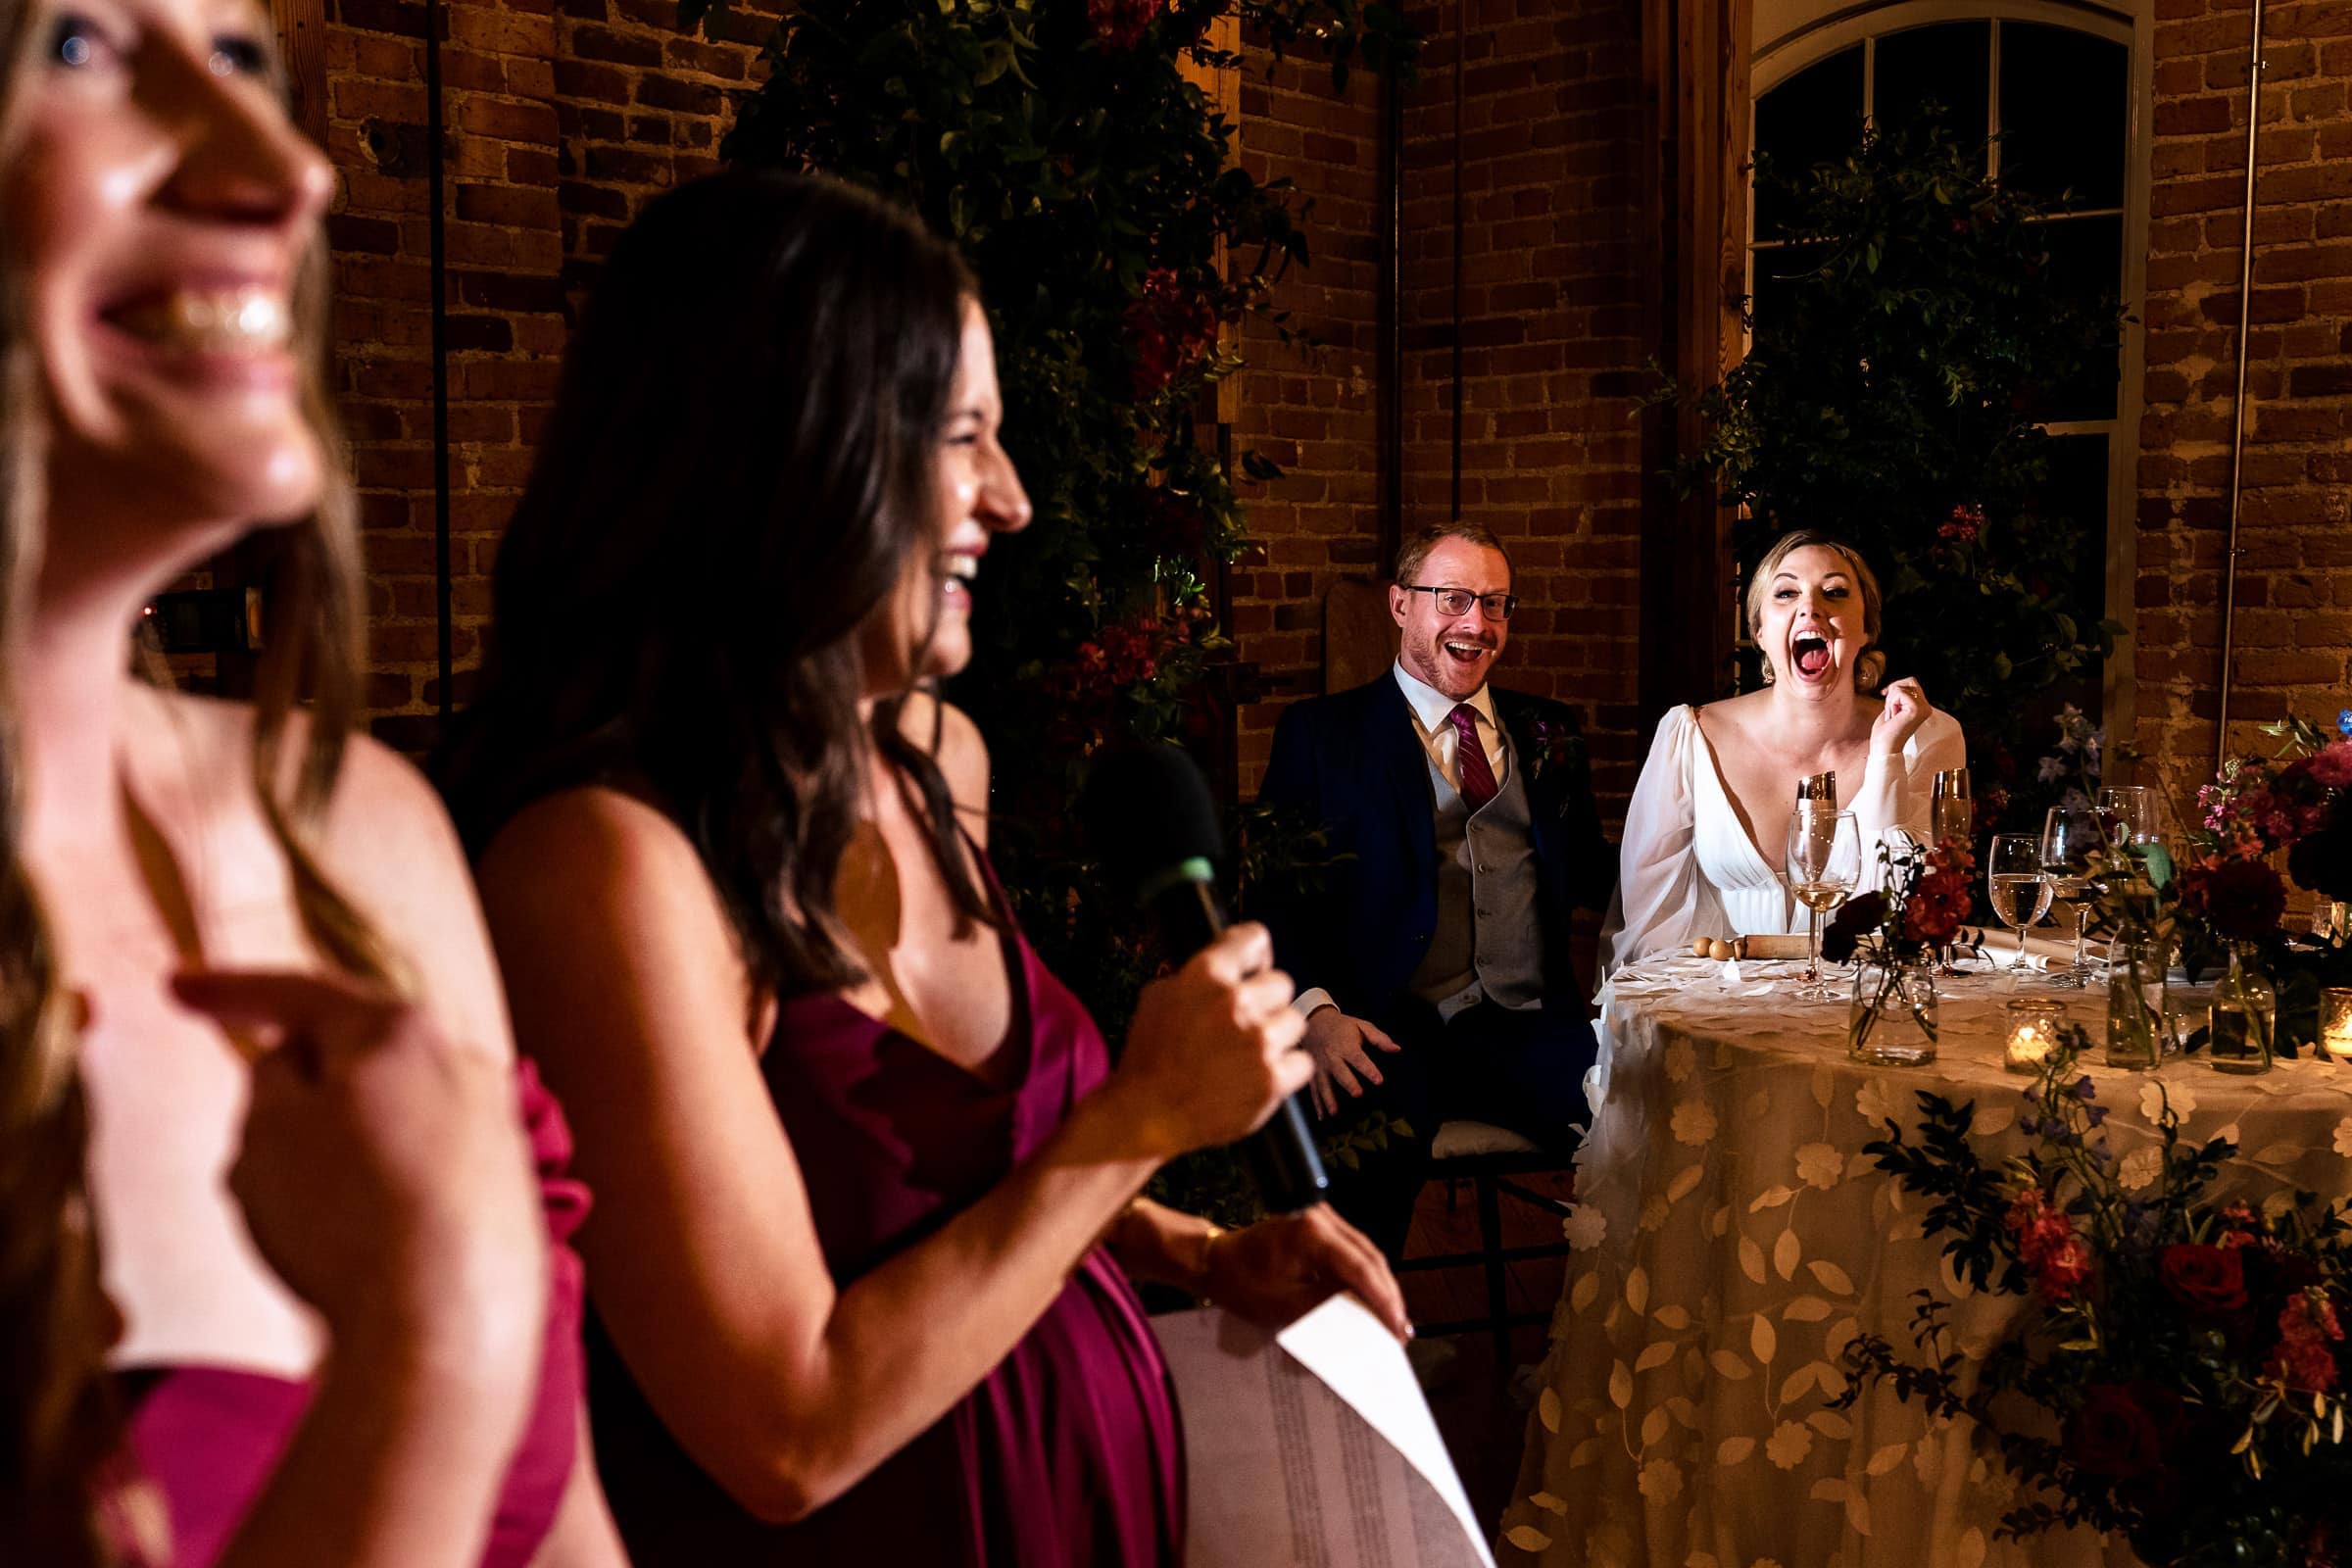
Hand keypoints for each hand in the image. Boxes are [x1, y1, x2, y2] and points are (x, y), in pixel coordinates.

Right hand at [172, 969, 548, 1380]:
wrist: (445, 1326)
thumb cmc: (345, 1219)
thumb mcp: (265, 1132)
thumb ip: (271, 1077)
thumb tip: (299, 1067)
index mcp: (402, 1031)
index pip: (301, 994)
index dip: (230, 991)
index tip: (179, 988)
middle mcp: (466, 1067)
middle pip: (351, 1063)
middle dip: (292, 1101)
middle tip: (251, 1158)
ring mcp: (497, 1133)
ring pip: (383, 1128)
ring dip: (333, 1163)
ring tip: (307, 1234)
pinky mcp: (510, 1199)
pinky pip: (419, 1187)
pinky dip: (378, 1211)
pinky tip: (359, 1260)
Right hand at [1111, 923, 1309, 1158]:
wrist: (1147, 1115)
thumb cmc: (1151, 1056)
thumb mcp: (1160, 996)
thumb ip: (1199, 975)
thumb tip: (1234, 964)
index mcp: (1206, 975)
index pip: (1255, 937)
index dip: (1255, 955)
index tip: (1254, 968)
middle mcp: (1236, 1002)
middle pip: (1282, 983)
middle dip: (1265, 1002)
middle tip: (1243, 1024)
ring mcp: (1258, 1041)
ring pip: (1295, 1022)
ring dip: (1277, 1036)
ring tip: (1247, 1054)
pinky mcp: (1272, 1079)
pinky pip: (1301, 1062)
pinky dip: (1285, 1071)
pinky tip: (1257, 1076)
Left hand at [1204, 1204, 1410, 1342]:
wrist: (1214, 1261)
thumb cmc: (1242, 1284)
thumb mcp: (1288, 1305)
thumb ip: (1332, 1307)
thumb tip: (1366, 1317)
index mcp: (1313, 1234)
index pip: (1361, 1268)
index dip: (1384, 1300)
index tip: (1398, 1328)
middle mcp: (1322, 1218)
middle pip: (1369, 1256)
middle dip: (1387, 1294)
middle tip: (1401, 1328)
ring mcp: (1320, 1218)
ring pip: (1363, 1252)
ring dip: (1378, 1285)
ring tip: (1391, 1318)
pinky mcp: (1317, 1226)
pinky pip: (1349, 1250)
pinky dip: (1361, 1275)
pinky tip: (1369, 1298)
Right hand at [1302, 1006, 1399, 1118]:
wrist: (1315, 1021)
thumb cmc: (1342, 1026)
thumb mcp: (1361, 1026)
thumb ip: (1379, 1038)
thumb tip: (1396, 1049)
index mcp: (1346, 1046)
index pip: (1359, 1059)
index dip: (1369, 1069)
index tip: (1378, 1080)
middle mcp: (1332, 1057)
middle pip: (1340, 1072)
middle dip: (1348, 1083)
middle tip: (1357, 1093)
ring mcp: (1321, 1067)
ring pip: (1324, 1084)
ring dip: (1329, 1099)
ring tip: (1335, 1112)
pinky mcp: (1314, 1073)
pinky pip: (1314, 1089)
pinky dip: (1317, 1104)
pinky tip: (1322, 1116)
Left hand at [1872, 676, 1932, 755]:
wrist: (1884, 747)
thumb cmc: (1885, 731)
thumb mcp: (1894, 708)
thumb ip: (1900, 697)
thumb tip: (1897, 684)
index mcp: (1922, 707)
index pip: (1912, 683)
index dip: (1896, 685)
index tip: (1885, 694)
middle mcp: (1926, 707)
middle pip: (1909, 681)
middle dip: (1893, 692)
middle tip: (1890, 710)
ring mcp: (1923, 708)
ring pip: (1901, 687)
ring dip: (1890, 700)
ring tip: (1892, 715)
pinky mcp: (1916, 709)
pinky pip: (1899, 693)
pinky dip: (1891, 703)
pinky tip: (1893, 716)